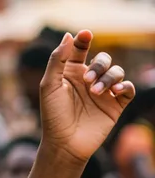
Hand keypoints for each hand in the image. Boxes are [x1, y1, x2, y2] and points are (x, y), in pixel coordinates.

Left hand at [40, 31, 134, 163]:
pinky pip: (127, 88)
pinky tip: (115, 91)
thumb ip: (57, 60)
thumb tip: (68, 35)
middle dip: (98, 65)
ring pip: (116, 71)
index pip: (80, 50)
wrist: (65, 143)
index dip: (83, 39)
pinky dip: (124, 85)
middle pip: (102, 59)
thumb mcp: (49, 86)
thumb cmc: (53, 115)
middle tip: (87, 81)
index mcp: (70, 73)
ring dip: (108, 77)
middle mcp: (88, 79)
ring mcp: (103, 92)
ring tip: (95, 92)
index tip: (85, 34)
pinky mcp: (115, 105)